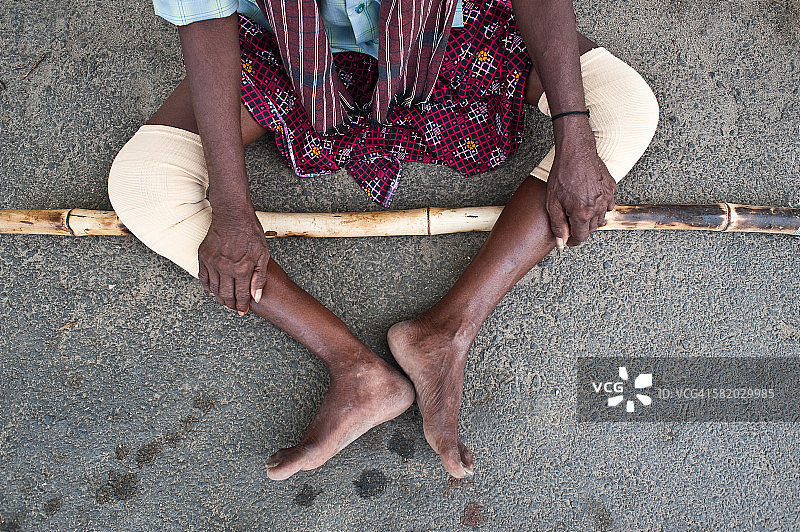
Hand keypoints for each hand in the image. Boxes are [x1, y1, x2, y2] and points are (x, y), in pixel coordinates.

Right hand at [198, 212, 269, 314]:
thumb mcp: (263, 255)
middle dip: (231, 305)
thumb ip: (259, 277)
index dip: (243, 305)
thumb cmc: (250, 232)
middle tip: (235, 309)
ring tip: (225, 302)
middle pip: (227, 295)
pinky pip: (203, 278)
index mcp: (242, 269)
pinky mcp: (203, 256)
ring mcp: (212, 263)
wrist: (232, 215)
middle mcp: (226, 268)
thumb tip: (256, 296)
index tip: (243, 310)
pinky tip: (212, 290)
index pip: (242, 295)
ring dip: (220, 298)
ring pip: (214, 289)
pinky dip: (207, 287)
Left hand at [545, 125, 616, 247]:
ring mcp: (607, 197)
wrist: (575, 152)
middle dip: (581, 229)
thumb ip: (558, 225)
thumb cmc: (562, 175)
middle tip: (570, 222)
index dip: (573, 241)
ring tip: (579, 209)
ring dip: (591, 218)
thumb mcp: (553, 203)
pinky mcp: (612, 188)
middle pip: (592, 228)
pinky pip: (608, 204)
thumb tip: (562, 243)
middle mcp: (598, 207)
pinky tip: (589, 199)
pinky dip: (600, 206)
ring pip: (601, 217)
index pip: (581, 237)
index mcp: (582, 213)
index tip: (569, 240)